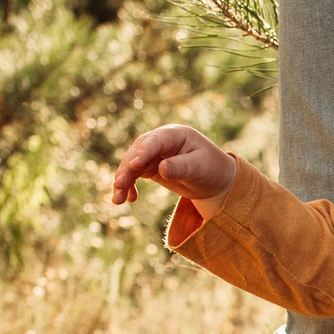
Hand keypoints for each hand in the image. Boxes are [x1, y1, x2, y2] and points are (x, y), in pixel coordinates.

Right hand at [112, 125, 238, 205]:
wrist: (215, 180)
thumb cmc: (212, 169)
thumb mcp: (200, 168)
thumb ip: (181, 167)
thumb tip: (161, 169)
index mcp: (175, 134)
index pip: (154, 140)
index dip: (143, 152)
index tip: (133, 165)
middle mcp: (161, 141)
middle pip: (138, 152)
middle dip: (127, 169)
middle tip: (118, 185)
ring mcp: (154, 153)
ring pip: (132, 164)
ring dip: (123, 180)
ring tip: (118, 199)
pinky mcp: (150, 166)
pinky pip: (134, 174)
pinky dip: (129, 186)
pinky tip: (129, 199)